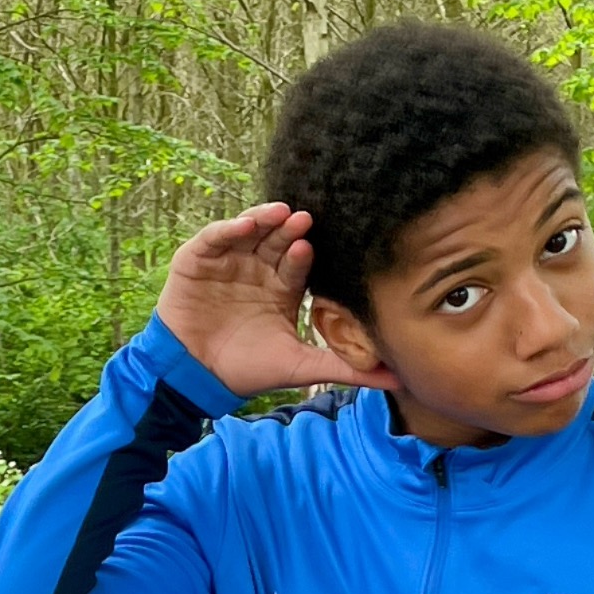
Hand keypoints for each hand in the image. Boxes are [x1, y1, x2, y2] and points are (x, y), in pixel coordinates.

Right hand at [157, 203, 398, 398]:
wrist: (196, 376)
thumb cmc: (247, 370)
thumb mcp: (300, 368)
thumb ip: (344, 369)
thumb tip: (397, 379)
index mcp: (283, 287)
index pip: (299, 263)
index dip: (305, 254)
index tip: (312, 248)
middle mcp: (259, 269)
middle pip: (278, 240)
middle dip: (289, 230)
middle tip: (304, 220)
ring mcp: (230, 260)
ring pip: (250, 231)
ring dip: (263, 220)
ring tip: (278, 214)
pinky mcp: (199, 258)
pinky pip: (215, 236)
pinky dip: (227, 229)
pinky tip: (243, 226)